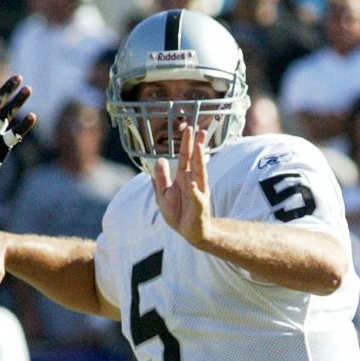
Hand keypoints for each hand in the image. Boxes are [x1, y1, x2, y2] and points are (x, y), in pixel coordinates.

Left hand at [153, 126, 212, 246]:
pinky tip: (190, 183)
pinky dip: (193, 190)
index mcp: (183, 178)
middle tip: (198, 129)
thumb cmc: (178, 212)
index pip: (186, 157)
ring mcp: (198, 192)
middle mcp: (193, 181)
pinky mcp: (199, 205)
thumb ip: (161, 178)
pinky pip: (195, 196)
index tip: (189, 129)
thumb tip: (160, 160)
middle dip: (196, 145)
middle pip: (195, 160)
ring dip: (200, 159)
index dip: (187, 144)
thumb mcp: (163, 195)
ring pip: (199, 173)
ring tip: (200, 145)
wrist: (189, 231)